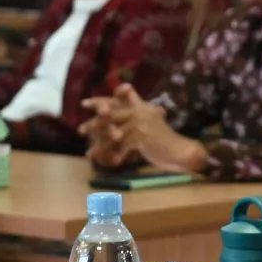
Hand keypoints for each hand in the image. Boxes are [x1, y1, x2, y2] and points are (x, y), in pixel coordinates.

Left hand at [81, 84, 205, 172]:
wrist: (181, 150)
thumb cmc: (165, 138)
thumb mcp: (152, 120)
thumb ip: (139, 112)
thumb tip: (124, 105)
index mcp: (141, 107)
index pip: (118, 98)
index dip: (101, 100)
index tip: (85, 103)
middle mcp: (140, 113)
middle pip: (110, 114)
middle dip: (94, 123)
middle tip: (81, 130)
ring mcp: (140, 125)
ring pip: (112, 132)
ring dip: (100, 143)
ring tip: (90, 151)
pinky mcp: (141, 138)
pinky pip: (121, 148)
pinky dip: (114, 156)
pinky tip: (108, 163)